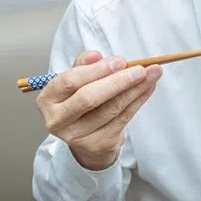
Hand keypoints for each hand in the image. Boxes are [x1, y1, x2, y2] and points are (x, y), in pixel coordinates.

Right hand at [36, 50, 161, 170]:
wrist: (84, 137)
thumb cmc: (79, 101)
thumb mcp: (76, 80)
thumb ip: (84, 65)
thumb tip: (95, 55)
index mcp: (48, 99)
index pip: (70, 81)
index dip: (96, 70)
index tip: (120, 61)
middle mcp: (58, 120)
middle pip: (89, 98)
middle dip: (118, 81)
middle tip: (140, 69)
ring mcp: (77, 136)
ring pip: (111, 109)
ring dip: (135, 89)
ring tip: (152, 74)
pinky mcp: (97, 145)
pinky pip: (123, 119)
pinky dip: (138, 100)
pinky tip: (148, 88)